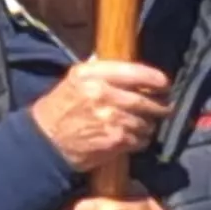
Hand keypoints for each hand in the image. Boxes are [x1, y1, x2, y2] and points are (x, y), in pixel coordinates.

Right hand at [27, 54, 171, 170]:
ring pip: (146, 122)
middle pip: (145, 100)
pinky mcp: (115, 140)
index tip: (164, 84)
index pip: (134, 72)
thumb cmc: (61, 108)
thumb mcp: (75, 80)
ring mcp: (110, 118)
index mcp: (91, 75)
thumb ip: (102, 72)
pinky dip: (140, 140)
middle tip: (164, 107)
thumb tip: (133, 69)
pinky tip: (130, 137)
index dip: (155, 79)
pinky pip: (141, 139)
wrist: (46, 140)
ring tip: (141, 125)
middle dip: (159, 106)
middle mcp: (101, 94)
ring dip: (148, 125)